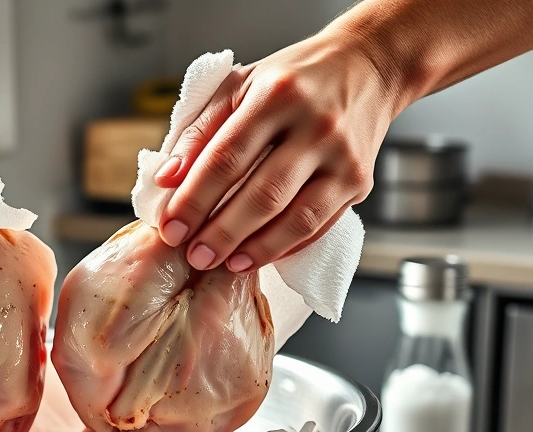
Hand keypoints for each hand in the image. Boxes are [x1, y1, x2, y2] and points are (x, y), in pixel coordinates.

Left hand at [153, 31, 398, 272]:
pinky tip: (259, 256)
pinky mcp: (360, 181)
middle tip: (194, 256)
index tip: (171, 227)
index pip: (226, 157)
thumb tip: (166, 179)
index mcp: (276, 95)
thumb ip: (199, 131)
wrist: (366, 67)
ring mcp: (343, 157)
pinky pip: (320, 225)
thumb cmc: (292, 80)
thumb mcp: (239, 86)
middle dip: (223, 232)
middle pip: (262, 194)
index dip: (195, 198)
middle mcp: (316, 125)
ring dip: (256, 248)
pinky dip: (287, 246)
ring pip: (296, 218)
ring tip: (226, 264)